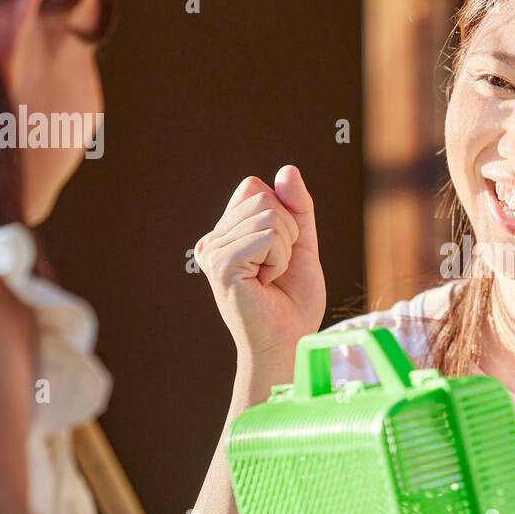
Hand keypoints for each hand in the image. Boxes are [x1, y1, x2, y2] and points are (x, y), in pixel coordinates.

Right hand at [196, 166, 326, 361]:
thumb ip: (297, 208)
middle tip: (277, 269)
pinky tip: (267, 283)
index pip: (256, 188)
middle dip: (287, 232)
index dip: (283, 214)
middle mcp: (213, 240)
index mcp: (226, 234)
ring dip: (286, 248)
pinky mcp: (221, 263)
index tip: (281, 253)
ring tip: (272, 278)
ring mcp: (212, 251)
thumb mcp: (302, 245)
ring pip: (268, 214)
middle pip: (262, 196)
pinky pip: (268, 234)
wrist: (288, 343)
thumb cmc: (293, 303)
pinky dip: (280, 258)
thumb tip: (287, 170)